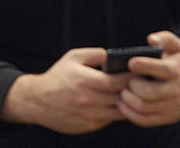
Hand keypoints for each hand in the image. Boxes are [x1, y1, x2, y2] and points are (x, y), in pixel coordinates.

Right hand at [0, 47, 127, 133]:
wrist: (38, 100)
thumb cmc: (58, 76)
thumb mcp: (73, 57)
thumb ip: (95, 54)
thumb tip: (115, 56)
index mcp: (83, 80)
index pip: (115, 82)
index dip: (130, 78)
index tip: (138, 73)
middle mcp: (87, 100)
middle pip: (120, 97)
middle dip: (132, 91)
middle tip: (141, 84)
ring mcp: (88, 115)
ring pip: (119, 112)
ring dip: (127, 103)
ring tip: (131, 94)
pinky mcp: (89, 126)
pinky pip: (110, 119)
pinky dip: (115, 111)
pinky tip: (116, 103)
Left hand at [116, 31, 179, 127]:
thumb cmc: (178, 64)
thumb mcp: (177, 47)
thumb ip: (165, 38)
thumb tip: (152, 39)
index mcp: (176, 71)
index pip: (162, 70)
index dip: (144, 66)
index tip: (131, 62)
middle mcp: (176, 90)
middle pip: (148, 92)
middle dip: (132, 85)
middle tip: (125, 80)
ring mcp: (171, 107)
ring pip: (144, 107)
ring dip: (127, 99)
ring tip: (121, 91)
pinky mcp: (166, 118)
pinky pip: (144, 120)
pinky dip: (129, 113)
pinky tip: (123, 103)